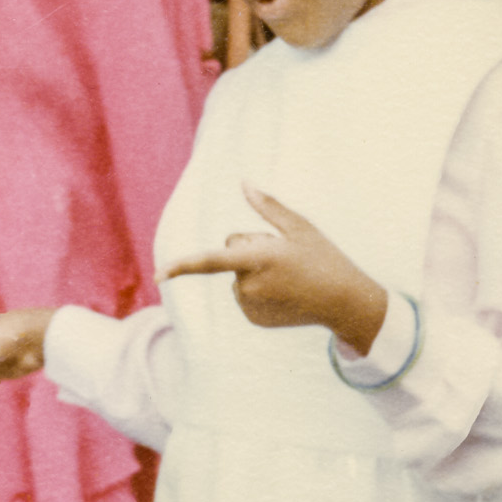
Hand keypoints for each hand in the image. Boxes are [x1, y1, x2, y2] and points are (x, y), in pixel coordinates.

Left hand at [165, 185, 387, 357]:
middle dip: (248, 246)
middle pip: (230, 252)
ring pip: (236, 275)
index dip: (182, 266)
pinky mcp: (254, 319)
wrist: (343, 302)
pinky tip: (283, 290)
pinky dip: (258, 288)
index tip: (158, 275)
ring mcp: (252, 306)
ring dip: (253, 270)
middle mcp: (251, 286)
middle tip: (283, 254)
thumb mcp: (299, 226)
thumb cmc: (323, 257)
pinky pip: (244, 293)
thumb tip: (244, 182)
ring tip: (286, 275)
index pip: (211, 261)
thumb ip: (267, 206)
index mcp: (260, 259)